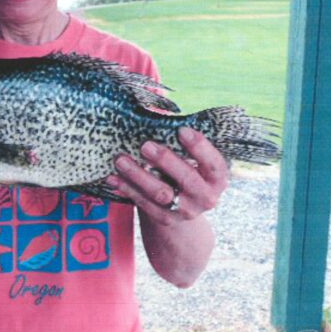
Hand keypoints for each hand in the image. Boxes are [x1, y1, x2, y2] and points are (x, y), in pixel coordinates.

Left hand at [107, 127, 227, 224]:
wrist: (184, 209)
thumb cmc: (186, 171)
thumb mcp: (193, 160)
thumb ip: (183, 143)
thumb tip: (158, 112)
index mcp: (217, 178)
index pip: (213, 164)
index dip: (200, 147)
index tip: (182, 130)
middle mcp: (206, 197)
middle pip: (186, 179)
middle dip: (165, 160)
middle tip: (145, 145)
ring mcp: (186, 211)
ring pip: (161, 193)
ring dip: (138, 175)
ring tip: (121, 159)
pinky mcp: (166, 219)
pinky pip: (144, 204)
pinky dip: (127, 189)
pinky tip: (113, 177)